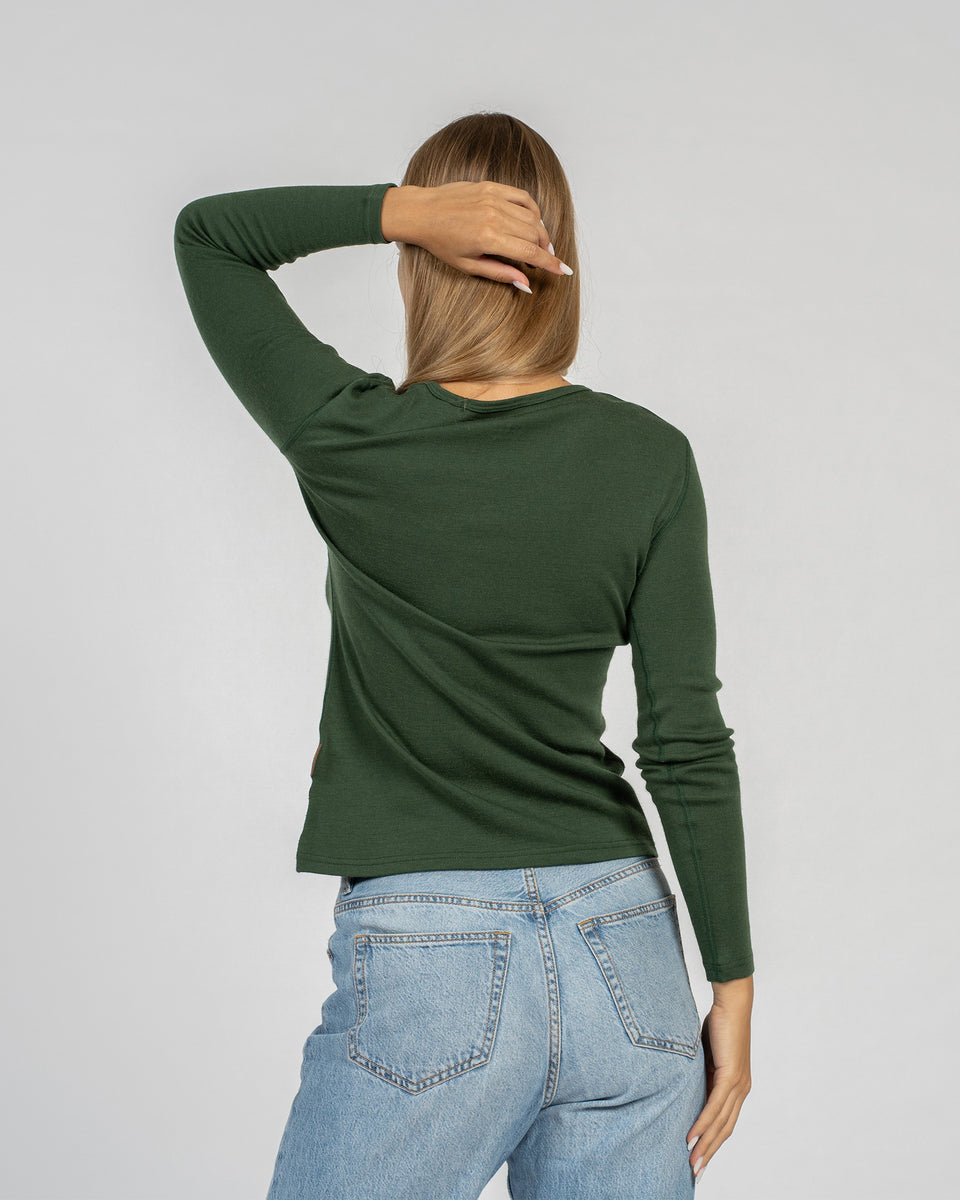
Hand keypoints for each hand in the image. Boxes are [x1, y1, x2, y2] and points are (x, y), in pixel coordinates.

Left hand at [380, 181, 572, 290]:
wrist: (422, 212)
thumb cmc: (441, 243)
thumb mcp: (469, 266)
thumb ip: (500, 274)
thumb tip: (526, 284)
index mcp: (488, 239)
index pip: (530, 252)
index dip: (550, 263)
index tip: (564, 271)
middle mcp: (494, 216)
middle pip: (535, 233)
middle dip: (545, 248)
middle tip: (545, 259)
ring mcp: (493, 198)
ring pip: (532, 216)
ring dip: (540, 231)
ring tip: (538, 243)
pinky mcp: (491, 186)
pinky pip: (523, 197)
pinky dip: (532, 210)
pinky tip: (531, 221)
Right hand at [687, 976, 752, 1182]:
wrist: (732, 1003)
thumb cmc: (719, 1024)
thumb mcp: (706, 1056)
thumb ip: (701, 1074)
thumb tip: (687, 1087)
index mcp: (738, 1086)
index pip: (726, 1122)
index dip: (714, 1142)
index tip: (701, 1158)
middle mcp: (741, 1090)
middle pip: (725, 1130)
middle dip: (710, 1153)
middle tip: (695, 1172)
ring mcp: (738, 1084)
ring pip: (721, 1123)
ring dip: (705, 1145)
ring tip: (692, 1162)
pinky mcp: (731, 1076)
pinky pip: (715, 1106)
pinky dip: (703, 1124)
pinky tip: (692, 1136)